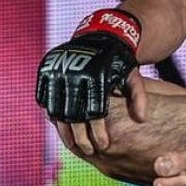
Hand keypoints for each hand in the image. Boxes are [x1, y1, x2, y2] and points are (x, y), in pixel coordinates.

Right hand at [36, 8, 145, 153]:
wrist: (99, 35)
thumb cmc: (118, 61)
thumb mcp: (132, 74)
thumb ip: (139, 95)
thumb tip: (141, 119)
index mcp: (97, 75)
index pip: (95, 112)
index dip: (99, 132)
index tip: (103, 146)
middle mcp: (75, 72)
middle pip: (74, 115)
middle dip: (81, 137)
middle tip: (88, 151)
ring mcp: (57, 70)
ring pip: (56, 110)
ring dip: (64, 130)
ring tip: (73, 144)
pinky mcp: (45, 69)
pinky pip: (44, 98)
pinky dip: (51, 113)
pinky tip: (61, 126)